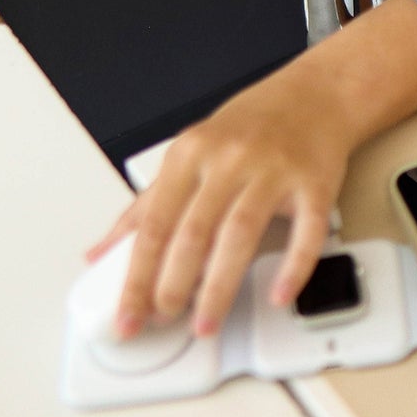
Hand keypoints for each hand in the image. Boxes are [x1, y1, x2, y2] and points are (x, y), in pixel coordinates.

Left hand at [85, 59, 351, 338]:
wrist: (316, 92)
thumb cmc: (251, 125)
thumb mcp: (191, 152)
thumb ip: (147, 204)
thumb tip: (100, 253)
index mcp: (192, 152)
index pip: (155, 224)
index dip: (137, 276)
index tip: (128, 315)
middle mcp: (230, 158)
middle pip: (194, 231)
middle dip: (173, 286)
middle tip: (164, 321)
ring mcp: (274, 169)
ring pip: (240, 233)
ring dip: (219, 287)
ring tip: (204, 324)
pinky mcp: (315, 182)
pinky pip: (306, 231)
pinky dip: (293, 267)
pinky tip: (279, 295)